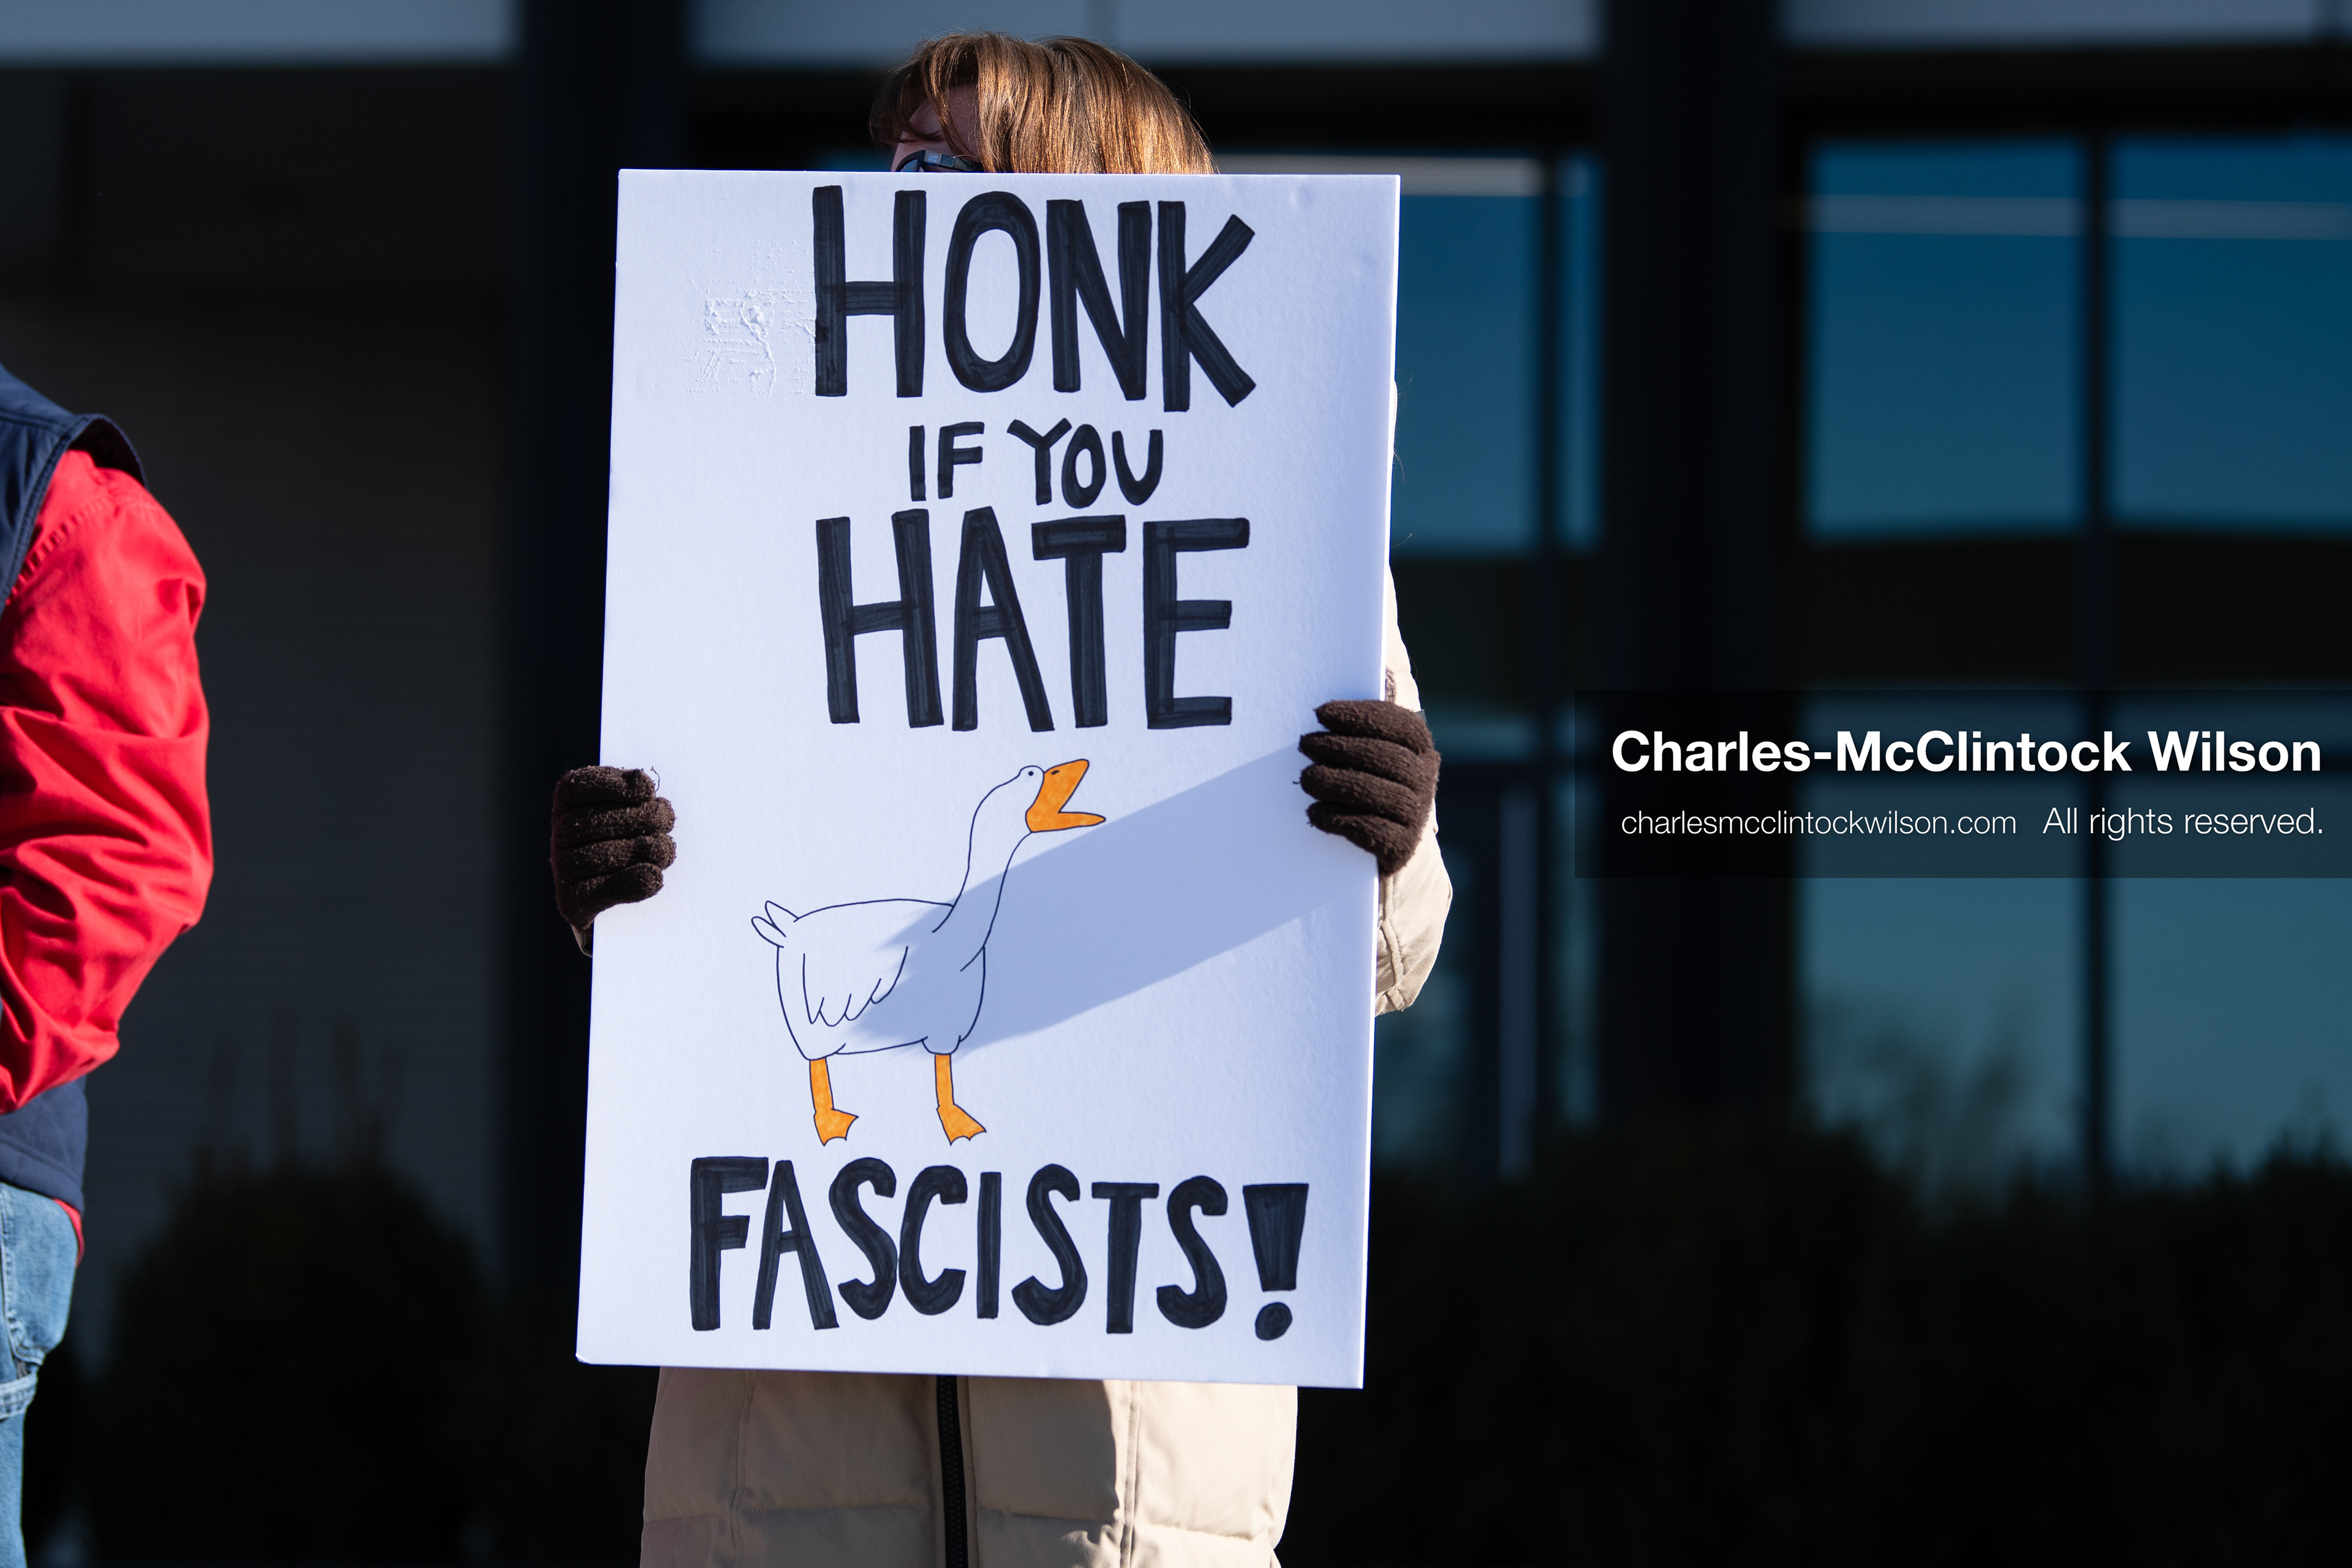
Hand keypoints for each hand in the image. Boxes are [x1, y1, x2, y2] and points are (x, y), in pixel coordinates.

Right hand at [551, 767, 676, 940]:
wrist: (621, 894)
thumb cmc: (634, 836)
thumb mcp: (636, 808)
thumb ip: (638, 796)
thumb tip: (641, 784)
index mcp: (568, 802)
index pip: (580, 787)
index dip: (613, 786)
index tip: (645, 789)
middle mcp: (559, 834)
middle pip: (596, 823)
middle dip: (640, 819)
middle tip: (666, 821)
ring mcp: (563, 869)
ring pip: (603, 856)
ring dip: (644, 850)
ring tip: (665, 849)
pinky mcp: (572, 902)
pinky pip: (601, 891)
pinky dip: (633, 883)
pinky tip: (654, 875)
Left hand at [1297, 700, 1438, 876]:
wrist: (1380, 846)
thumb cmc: (1364, 782)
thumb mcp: (1366, 746)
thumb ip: (1365, 715)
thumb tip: (1378, 659)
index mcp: (1419, 748)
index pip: (1399, 725)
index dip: (1361, 716)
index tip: (1321, 712)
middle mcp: (1425, 778)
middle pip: (1386, 758)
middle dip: (1341, 748)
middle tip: (1304, 744)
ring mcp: (1416, 814)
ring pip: (1379, 794)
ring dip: (1337, 783)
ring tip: (1307, 778)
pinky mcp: (1400, 847)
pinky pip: (1372, 831)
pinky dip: (1340, 819)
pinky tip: (1315, 813)